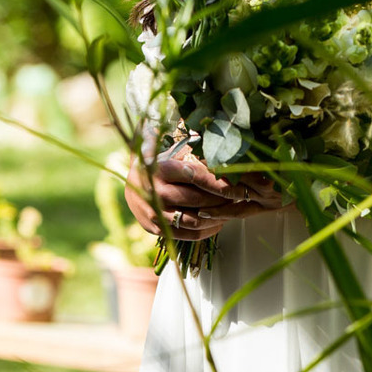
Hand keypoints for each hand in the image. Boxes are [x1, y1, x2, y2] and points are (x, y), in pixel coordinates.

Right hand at [125, 144, 286, 239]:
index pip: (196, 176)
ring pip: (196, 220)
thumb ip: (191, 146)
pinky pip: (188, 235)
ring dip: (217, 217)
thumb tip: (219, 135)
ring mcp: (154, 212)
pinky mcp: (155, 229)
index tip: (238, 182)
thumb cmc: (161, 165)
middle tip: (239, 196)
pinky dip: (207, 231)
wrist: (132, 185)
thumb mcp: (170, 152)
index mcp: (161, 168)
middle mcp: (156, 191)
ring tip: (230, 210)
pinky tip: (218, 222)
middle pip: (199, 199)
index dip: (219, 181)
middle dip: (222, 199)